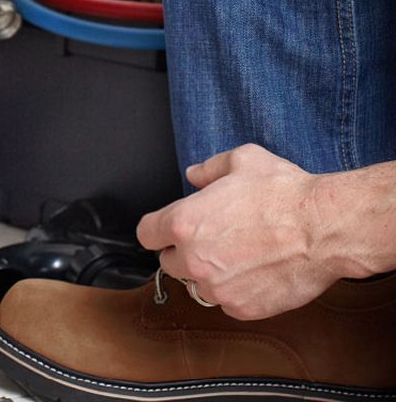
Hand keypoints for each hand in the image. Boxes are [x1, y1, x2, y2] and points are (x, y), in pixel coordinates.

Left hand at [136, 144, 344, 319]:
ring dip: (208, 273)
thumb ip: (209, 169)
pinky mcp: (242, 308)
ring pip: (196, 285)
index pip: (146, 234)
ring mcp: (217, 287)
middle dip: (183, 251)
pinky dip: (235, 291)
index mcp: (184, 222)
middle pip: (168, 262)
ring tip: (236, 255)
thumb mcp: (241, 161)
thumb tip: (193, 175)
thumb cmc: (282, 192)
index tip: (167, 228)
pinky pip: (225, 302)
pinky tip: (254, 272)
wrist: (323, 228)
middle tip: (211, 239)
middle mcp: (193, 259)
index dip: (157, 229)